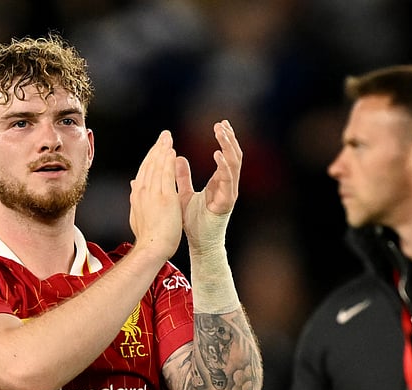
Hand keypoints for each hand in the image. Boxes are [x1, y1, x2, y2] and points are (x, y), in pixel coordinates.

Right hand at [129, 130, 183, 260]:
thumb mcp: (137, 215)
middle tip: (164, 135)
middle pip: (149, 164)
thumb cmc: (148, 237)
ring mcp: (153, 194)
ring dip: (162, 150)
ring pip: (157, 166)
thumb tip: (133, 184)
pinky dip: (168, 161)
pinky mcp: (165, 197)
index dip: (151, 157)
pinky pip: (166, 174)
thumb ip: (136, 198)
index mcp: (137, 195)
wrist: (152, 248)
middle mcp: (143, 191)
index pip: (144, 171)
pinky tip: (171, 151)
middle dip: (157, 148)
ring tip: (168, 138)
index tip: (157, 147)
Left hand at [176, 119, 241, 253]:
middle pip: (233, 156)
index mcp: (219, 182)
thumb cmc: (192, 222)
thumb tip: (176, 158)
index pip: (225, 155)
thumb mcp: (184, 193)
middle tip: (222, 123)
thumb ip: (182, 176)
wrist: (197, 244)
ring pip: (234, 164)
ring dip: (228, 147)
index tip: (219, 123)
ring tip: (221, 132)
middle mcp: (227, 185)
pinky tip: (217, 155)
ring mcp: (228, 193)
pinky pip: (228, 181)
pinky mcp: (226, 202)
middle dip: (229, 139)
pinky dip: (223, 166)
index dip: (224, 139)